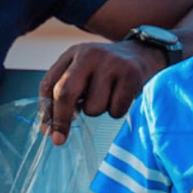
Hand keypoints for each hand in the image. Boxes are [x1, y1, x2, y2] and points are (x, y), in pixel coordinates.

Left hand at [39, 40, 162, 144]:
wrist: (144, 54)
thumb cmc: (106, 71)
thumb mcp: (82, 73)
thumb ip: (64, 95)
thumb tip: (50, 130)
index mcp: (72, 54)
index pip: (49, 85)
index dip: (47, 112)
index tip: (48, 132)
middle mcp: (89, 55)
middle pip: (65, 93)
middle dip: (61, 120)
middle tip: (59, 139)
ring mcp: (111, 63)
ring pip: (93, 108)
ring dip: (99, 110)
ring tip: (108, 96)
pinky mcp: (131, 74)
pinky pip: (115, 110)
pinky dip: (117, 110)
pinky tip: (122, 96)